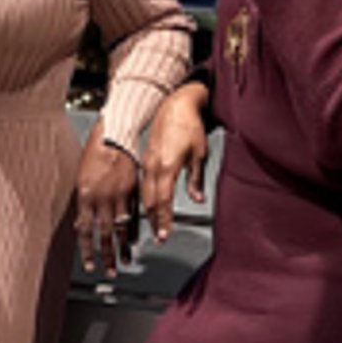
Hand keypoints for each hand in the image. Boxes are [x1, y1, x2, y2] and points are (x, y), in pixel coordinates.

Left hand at [75, 135, 140, 276]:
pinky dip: (134, 230)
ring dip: (122, 248)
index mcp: (85, 197)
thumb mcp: (80, 179)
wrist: (113, 137)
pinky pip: (134, 215)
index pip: (85, 231)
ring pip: (120, 228)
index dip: (87, 251)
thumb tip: (80, 225)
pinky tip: (135, 241)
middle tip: (108, 271)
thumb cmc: (94, 154)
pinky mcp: (133, 191)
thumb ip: (81, 205)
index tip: (89, 265)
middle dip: (106, 256)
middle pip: (103, 234)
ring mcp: (119, 196)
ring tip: (123, 262)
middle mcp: (102, 199)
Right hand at [140, 83, 208, 241]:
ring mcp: (147, 162)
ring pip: (144, 193)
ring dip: (149, 211)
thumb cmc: (189, 126)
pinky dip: (145, 197)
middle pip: (150, 201)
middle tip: (158, 237)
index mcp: (167, 166)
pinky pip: (142, 183)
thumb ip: (196, 179)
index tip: (164, 235)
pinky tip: (148, 205)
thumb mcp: (199, 154)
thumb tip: (198, 198)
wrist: (175, 105)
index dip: (163, 220)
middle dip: (154, 221)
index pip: (164, 201)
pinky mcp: (145, 158)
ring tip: (154, 225)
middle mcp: (153, 166)